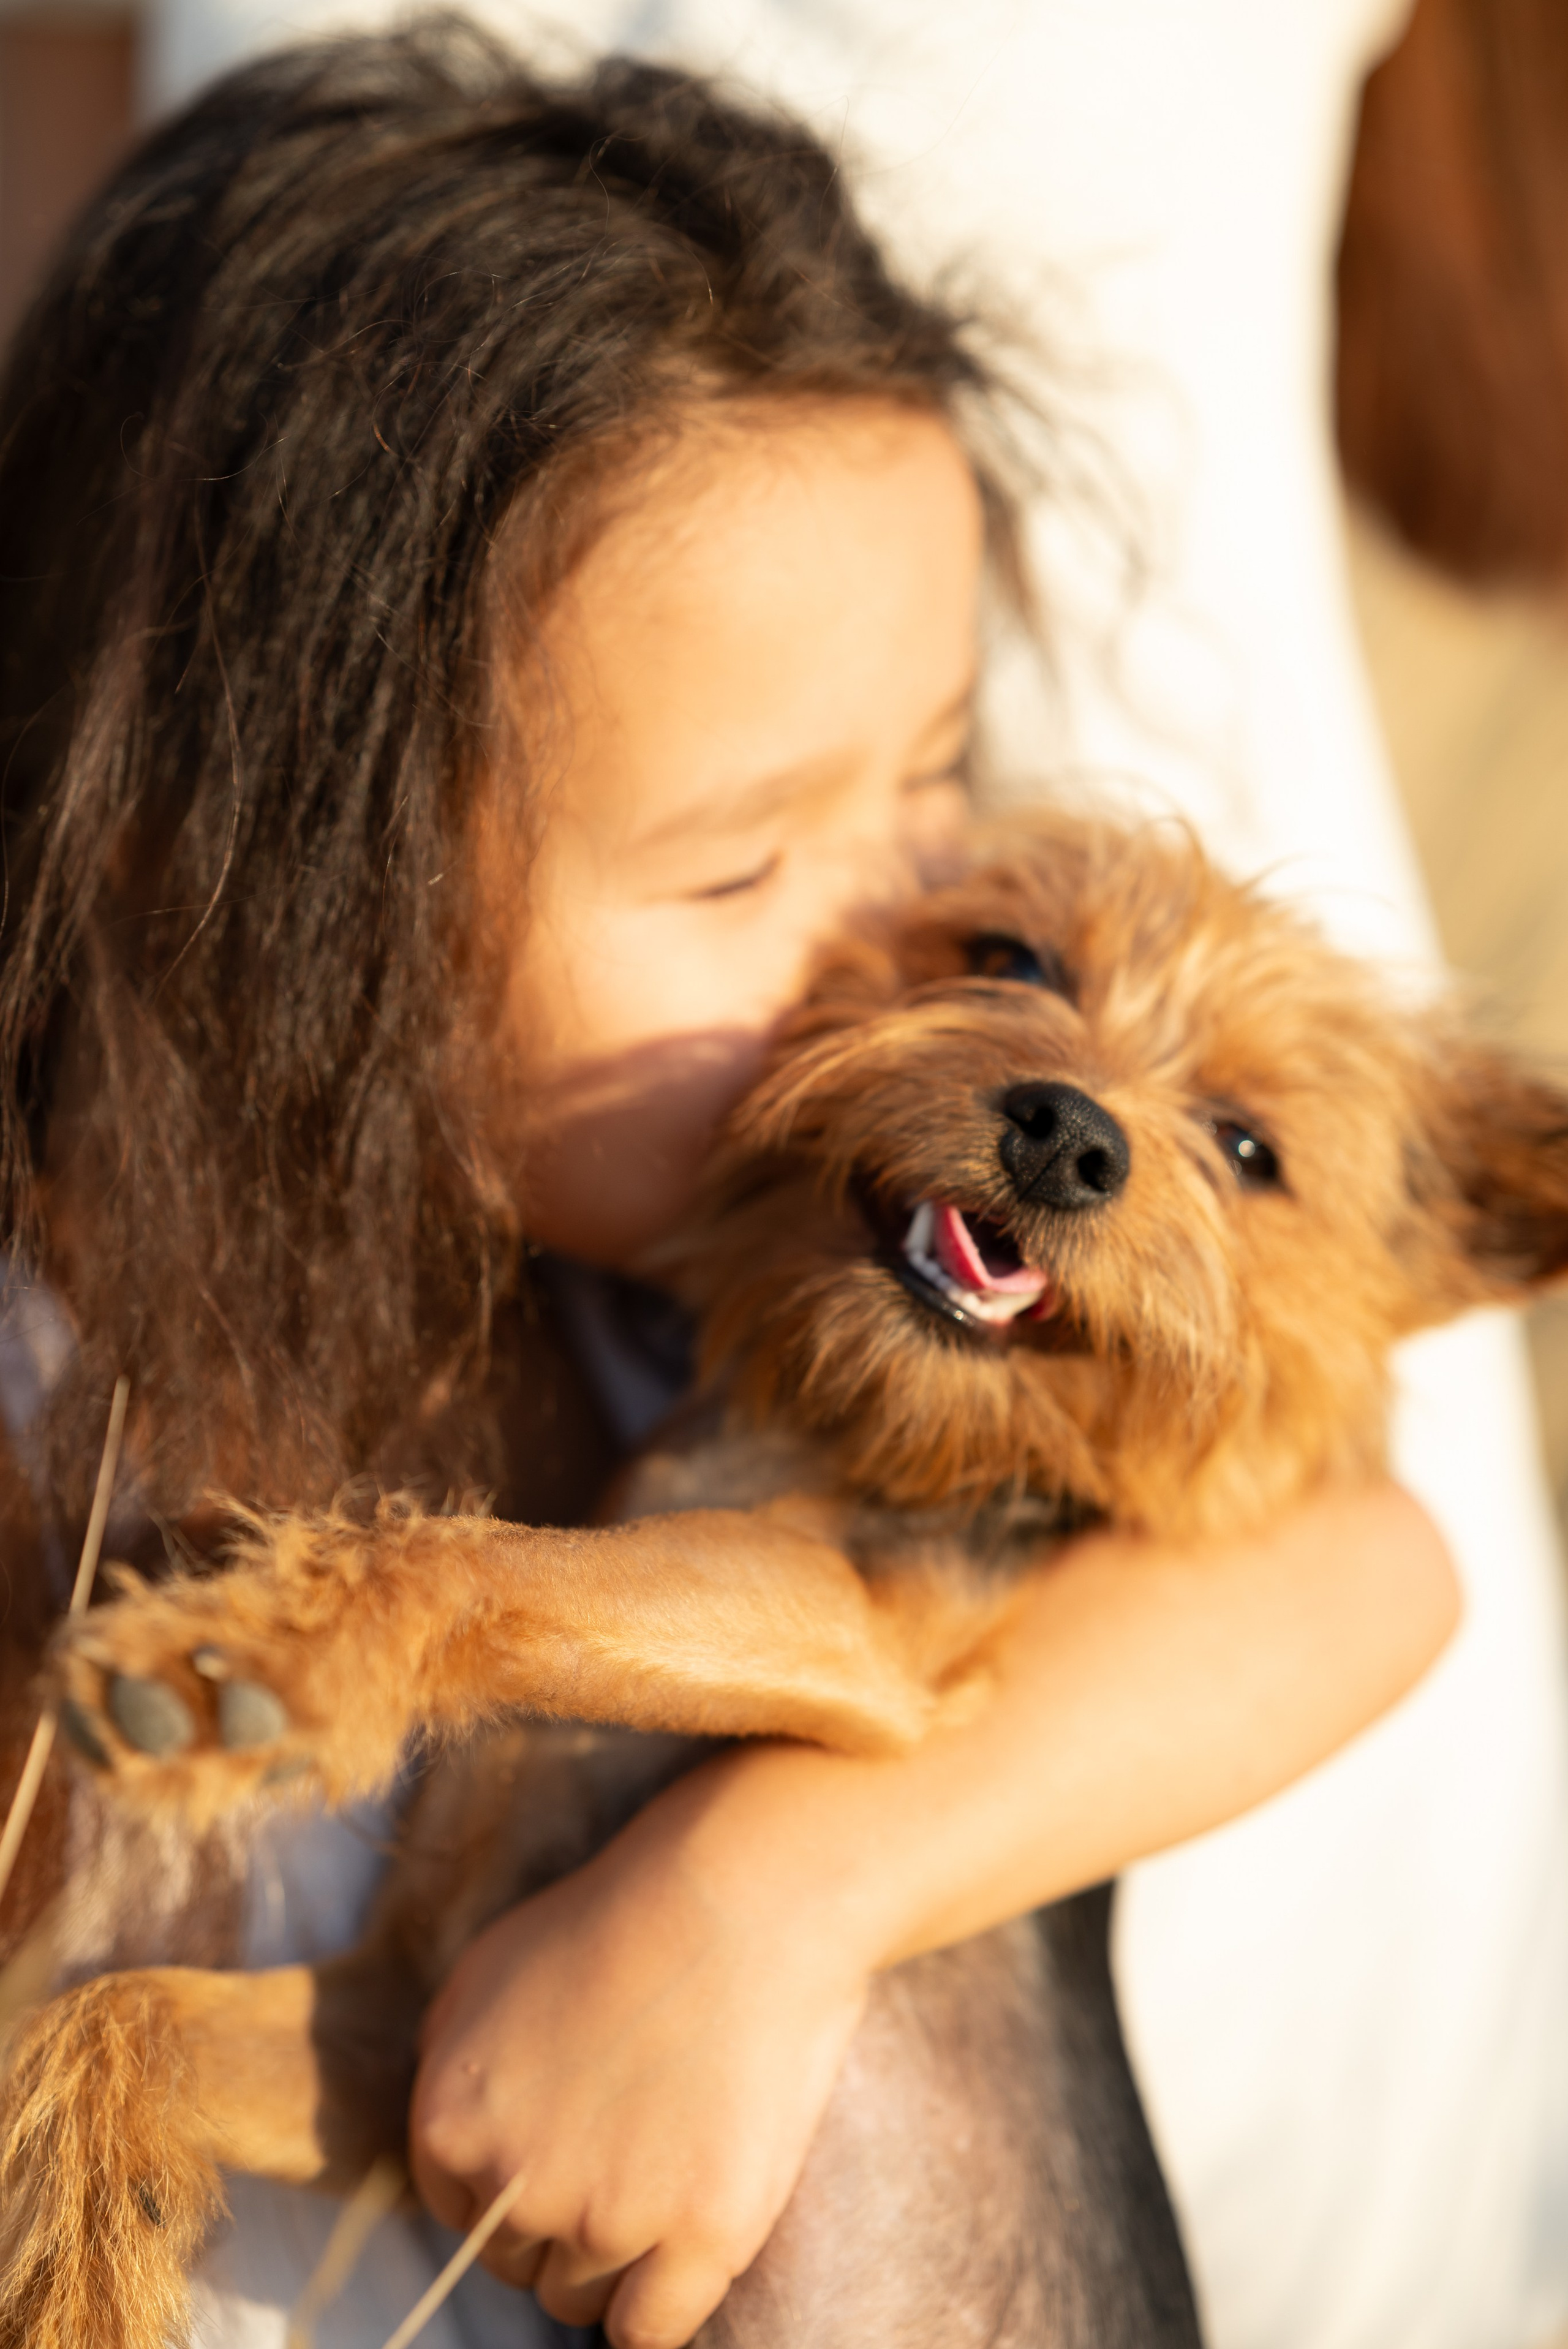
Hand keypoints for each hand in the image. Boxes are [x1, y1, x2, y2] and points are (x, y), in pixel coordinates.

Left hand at [409, 1760, 869, 2348]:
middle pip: (517, 2261)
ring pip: (580, 2298)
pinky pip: (647, 2332)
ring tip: (660, 2168)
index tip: (563, 2138)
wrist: (743, 1896)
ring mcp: (611, 2217)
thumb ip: (446, 2066)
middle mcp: (516, 2185)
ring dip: (611, 2253)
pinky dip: (655, 2307)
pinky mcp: (704, 2235)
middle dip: (558, 2213)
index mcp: (452, 2122)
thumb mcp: (488, 1970)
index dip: (513, 2178)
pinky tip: (677, 2253)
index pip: (459, 2213)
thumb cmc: (620, 1916)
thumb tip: (450, 2145)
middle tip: (620, 2141)